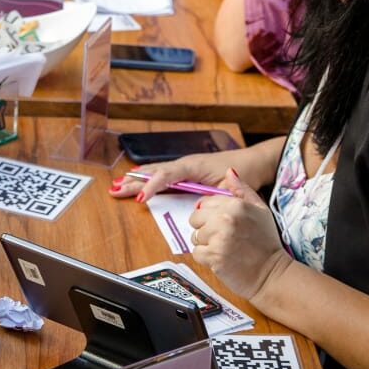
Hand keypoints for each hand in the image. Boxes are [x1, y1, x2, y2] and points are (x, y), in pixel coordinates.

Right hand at [107, 153, 230, 199]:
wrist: (252, 162)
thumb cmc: (242, 173)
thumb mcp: (231, 188)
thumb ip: (213, 197)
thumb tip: (197, 206)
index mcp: (193, 166)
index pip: (166, 175)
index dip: (152, 187)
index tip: (140, 199)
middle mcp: (185, 164)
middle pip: (153, 172)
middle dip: (134, 182)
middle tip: (115, 190)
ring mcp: (183, 167)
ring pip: (154, 172)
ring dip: (135, 179)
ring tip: (117, 185)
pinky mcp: (185, 171)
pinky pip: (160, 174)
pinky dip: (145, 178)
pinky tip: (135, 180)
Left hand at [189, 168, 291, 300]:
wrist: (272, 274)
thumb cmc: (267, 242)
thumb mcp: (261, 210)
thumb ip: (243, 190)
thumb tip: (229, 171)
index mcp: (235, 204)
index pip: (204, 203)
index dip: (211, 215)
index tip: (225, 225)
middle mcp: (225, 218)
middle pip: (195, 219)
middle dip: (206, 229)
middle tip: (224, 238)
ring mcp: (218, 238)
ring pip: (195, 236)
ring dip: (206, 244)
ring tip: (226, 249)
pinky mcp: (213, 256)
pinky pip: (196, 253)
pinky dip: (206, 258)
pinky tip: (222, 259)